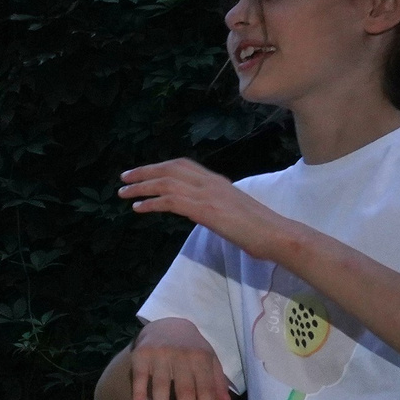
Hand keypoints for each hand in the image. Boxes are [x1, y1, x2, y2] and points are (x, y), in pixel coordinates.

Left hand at [118, 158, 297, 261]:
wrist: (276, 234)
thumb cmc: (258, 229)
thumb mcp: (231, 211)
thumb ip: (213, 207)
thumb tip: (200, 212)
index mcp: (217, 181)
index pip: (184, 165)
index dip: (160, 167)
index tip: (142, 172)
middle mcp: (211, 182)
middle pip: (171, 168)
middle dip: (144, 171)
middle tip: (124, 178)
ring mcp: (208, 194)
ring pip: (166, 182)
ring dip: (141, 187)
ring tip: (123, 193)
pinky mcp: (205, 209)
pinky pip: (171, 201)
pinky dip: (151, 203)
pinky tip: (138, 208)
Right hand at [129, 317, 233, 399]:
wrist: (165, 325)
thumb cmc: (190, 348)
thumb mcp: (208, 360)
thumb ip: (216, 381)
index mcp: (202, 358)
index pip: (205, 388)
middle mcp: (182, 356)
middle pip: (185, 389)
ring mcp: (160, 355)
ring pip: (161, 385)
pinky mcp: (141, 355)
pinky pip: (140, 378)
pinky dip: (139, 393)